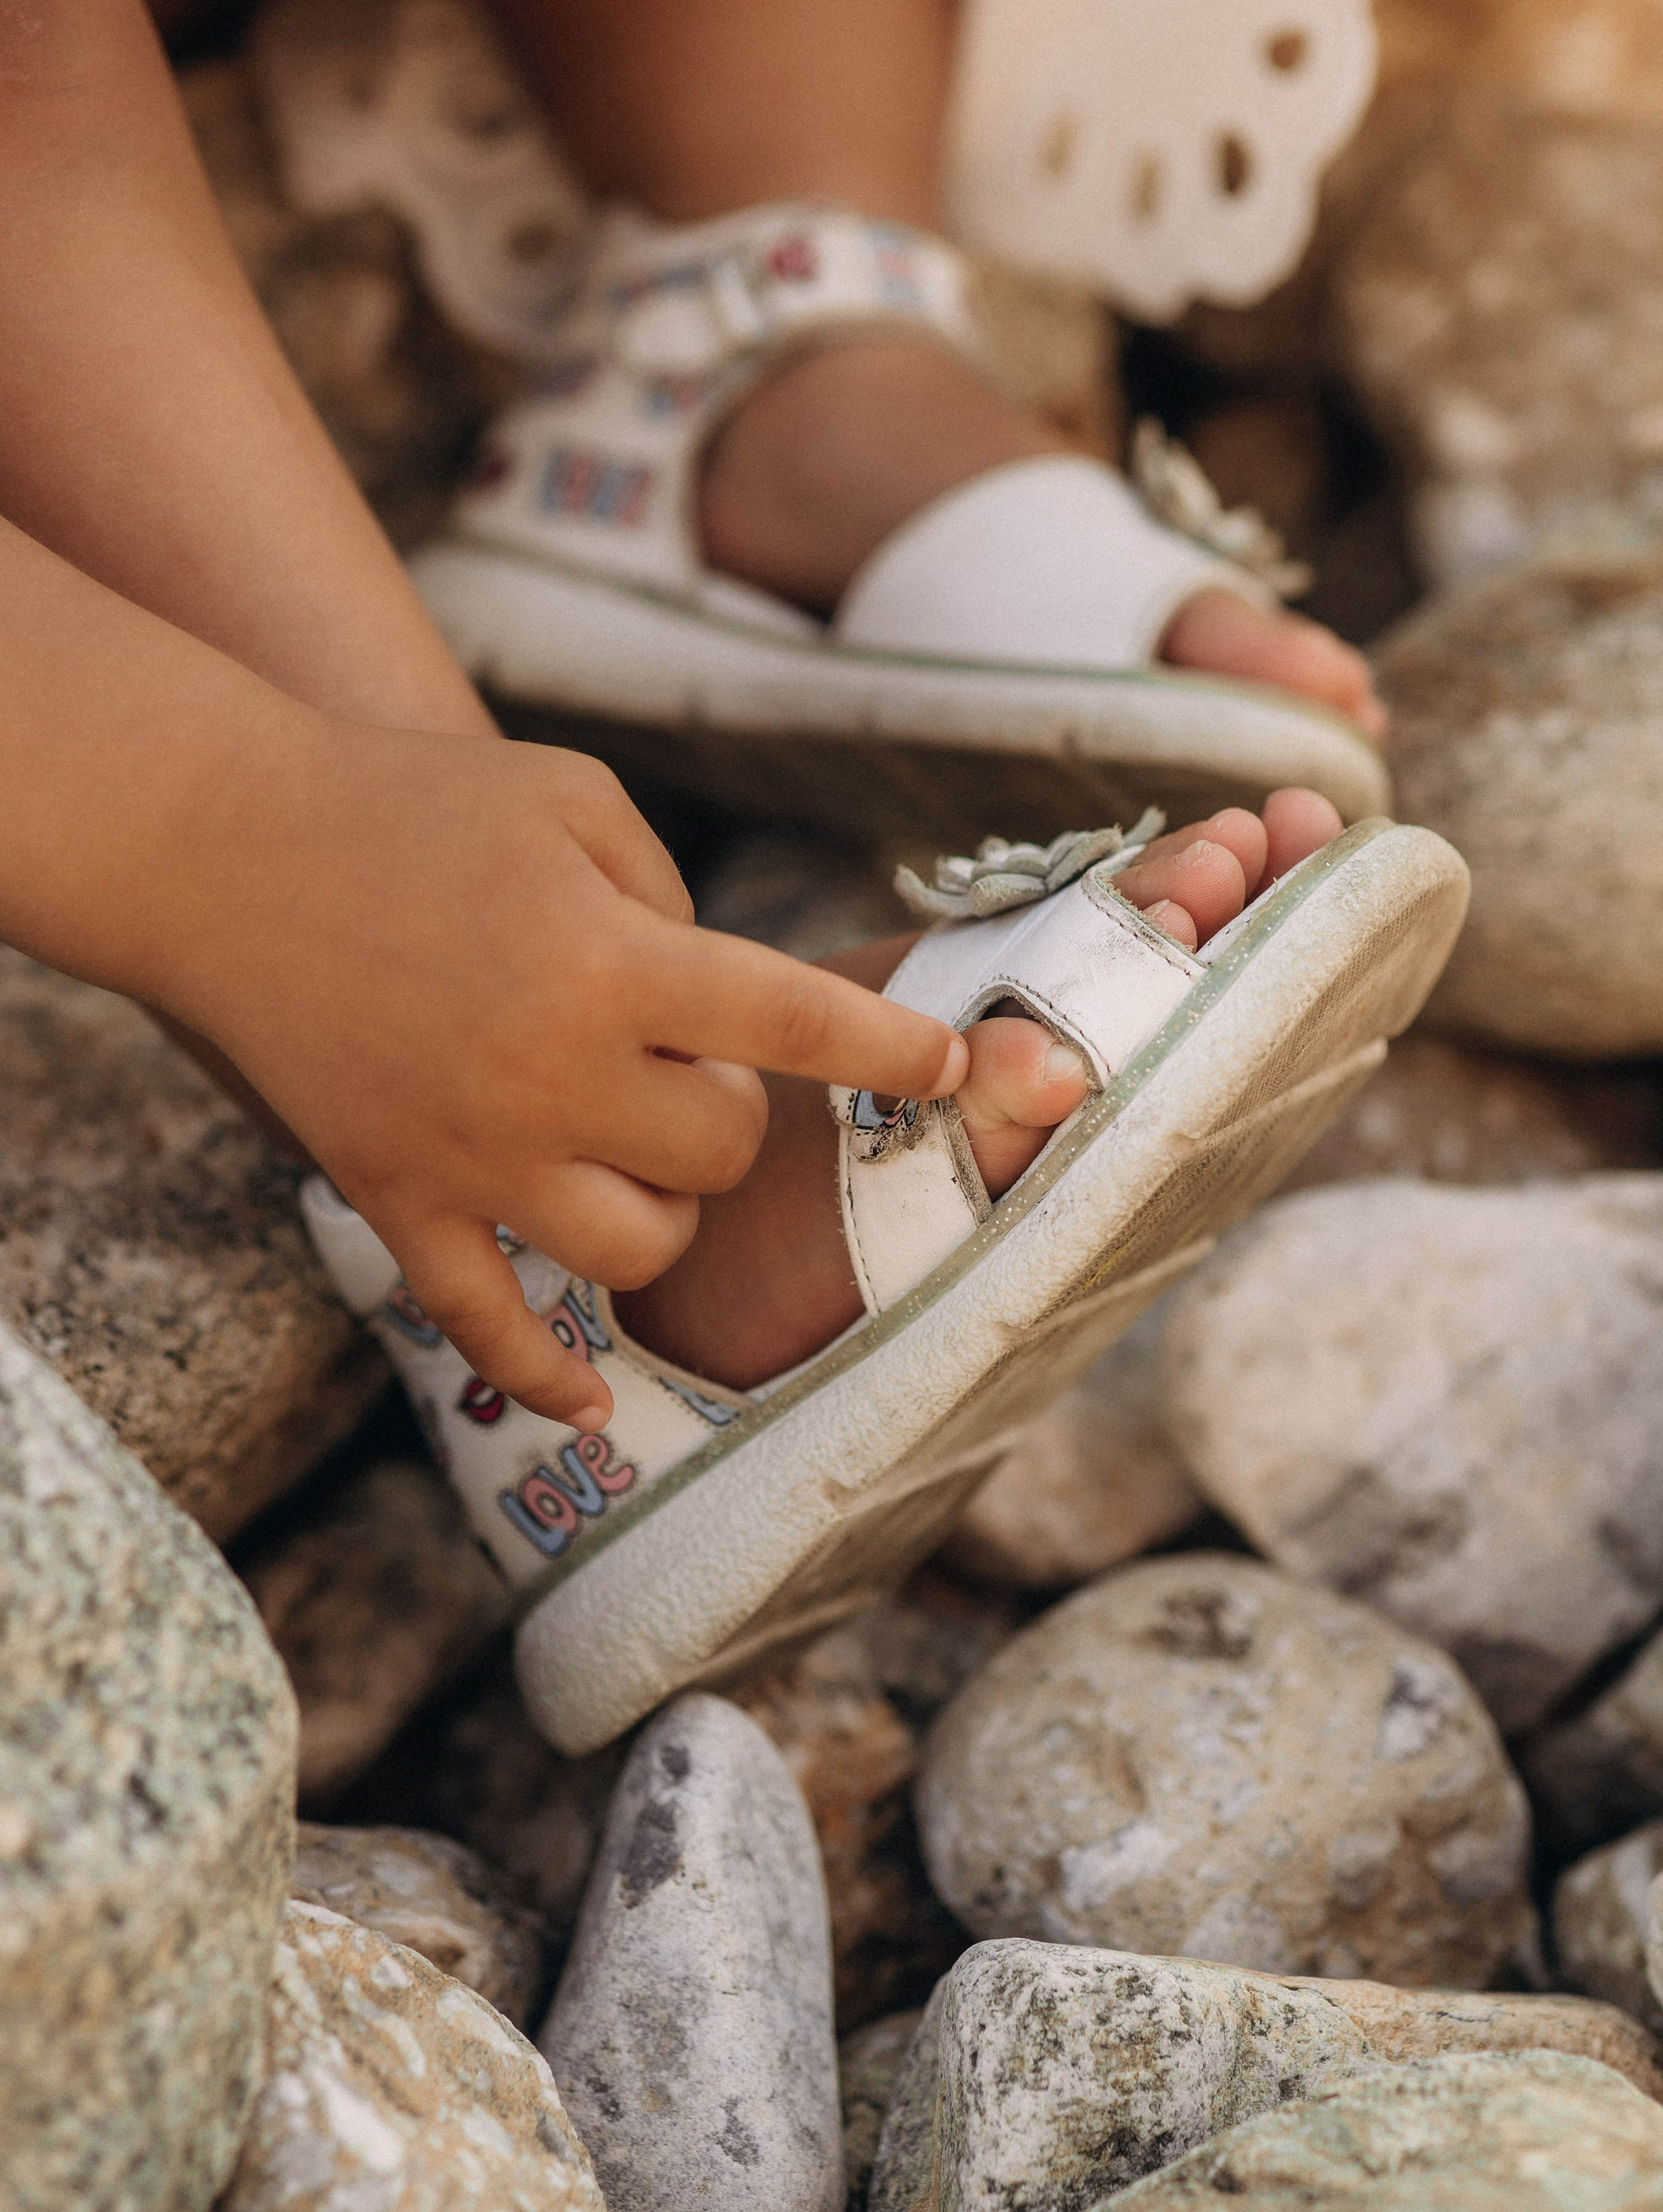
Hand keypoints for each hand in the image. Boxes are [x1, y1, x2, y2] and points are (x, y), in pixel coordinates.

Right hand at [158, 723, 966, 1427]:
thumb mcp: (572, 799)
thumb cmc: (416, 804)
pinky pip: (485, 1325)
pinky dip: (542, 1378)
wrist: (222, 848)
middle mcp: (550, 1074)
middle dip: (731, 1109)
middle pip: (721, 1151)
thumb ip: (673, 897)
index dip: (892, 1048)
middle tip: (687, 1058)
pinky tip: (588, 1411)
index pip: (792, 1022)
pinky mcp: (396, 1198)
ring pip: (638, 1247)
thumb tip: (726, 1009)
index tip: (961, 1064)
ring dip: (667, 1204)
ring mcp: (470, 1154)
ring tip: (633, 1147)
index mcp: (608, 961)